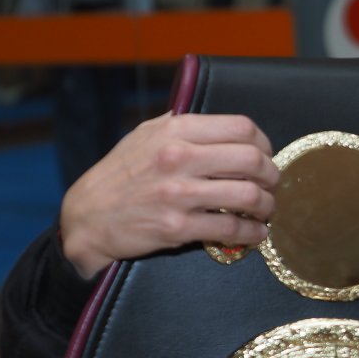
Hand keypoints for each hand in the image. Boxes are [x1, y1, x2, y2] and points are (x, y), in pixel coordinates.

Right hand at [59, 112, 278, 278]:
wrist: (86, 216)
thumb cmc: (119, 173)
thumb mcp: (145, 135)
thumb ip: (182, 126)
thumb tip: (218, 125)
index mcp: (176, 131)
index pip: (241, 128)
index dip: (263, 142)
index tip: (266, 154)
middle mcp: (179, 158)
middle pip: (251, 160)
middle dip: (271, 174)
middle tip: (272, 183)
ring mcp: (179, 194)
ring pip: (247, 196)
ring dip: (267, 204)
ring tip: (267, 208)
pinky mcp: (178, 227)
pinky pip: (230, 229)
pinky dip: (252, 232)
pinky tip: (256, 233)